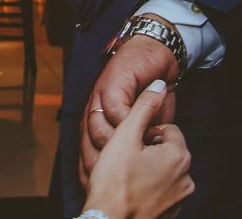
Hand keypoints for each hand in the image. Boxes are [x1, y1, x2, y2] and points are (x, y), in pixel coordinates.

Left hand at [81, 25, 179, 190]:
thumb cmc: (149, 89)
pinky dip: (127, 122)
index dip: (91, 169)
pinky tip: (141, 127)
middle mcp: (92, 106)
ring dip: (118, 144)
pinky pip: (114, 111)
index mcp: (96, 116)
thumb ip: (136, 141)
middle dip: (103, 162)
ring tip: (136, 150)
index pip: (85, 149)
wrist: (155, 54)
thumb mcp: (143, 121)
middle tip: (121, 175)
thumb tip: (134, 171)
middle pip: (88, 143)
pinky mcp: (111, 82)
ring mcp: (99, 94)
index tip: (101, 187)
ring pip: (99, 129)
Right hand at [83, 80, 193, 218]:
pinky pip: (162, 190)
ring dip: (149, 169)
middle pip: (167, 150)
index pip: (167, 130)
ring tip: (127, 176)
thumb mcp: (126, 135)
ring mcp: (180, 197)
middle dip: (148, 151)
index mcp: (179, 155)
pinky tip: (132, 191)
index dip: (145, 133)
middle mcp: (186, 177)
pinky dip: (150, 188)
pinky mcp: (172, 212)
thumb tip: (159, 85)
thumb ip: (144, 106)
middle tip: (125, 159)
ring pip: (164, 170)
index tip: (130, 144)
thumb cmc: (115, 180)